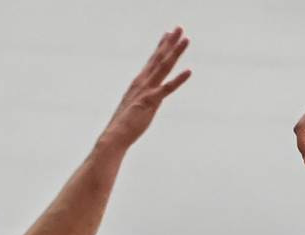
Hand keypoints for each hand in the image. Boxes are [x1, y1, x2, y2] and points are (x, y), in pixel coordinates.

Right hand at [98, 28, 191, 151]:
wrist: (115, 135)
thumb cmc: (125, 123)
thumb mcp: (135, 105)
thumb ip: (142, 97)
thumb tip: (148, 98)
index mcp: (139, 82)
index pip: (152, 60)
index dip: (161, 46)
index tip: (168, 34)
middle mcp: (143, 82)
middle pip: (159, 58)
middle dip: (170, 42)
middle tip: (179, 28)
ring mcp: (147, 90)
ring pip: (164, 67)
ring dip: (175, 52)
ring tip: (185, 39)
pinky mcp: (151, 101)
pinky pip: (167, 88)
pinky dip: (178, 79)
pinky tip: (189, 71)